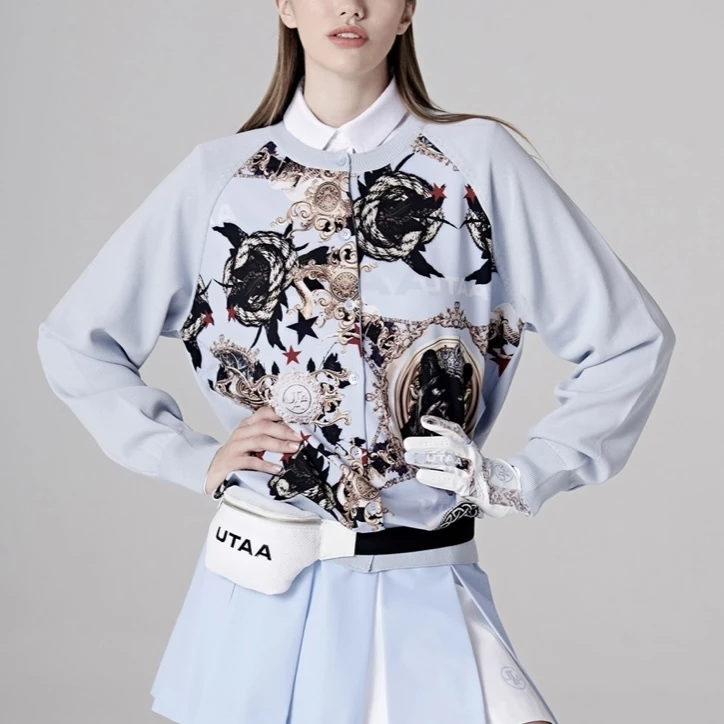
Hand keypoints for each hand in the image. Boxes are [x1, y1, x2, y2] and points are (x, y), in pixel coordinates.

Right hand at [203, 407, 301, 494]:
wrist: (213, 472)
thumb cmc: (238, 457)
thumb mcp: (252, 443)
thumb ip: (269, 437)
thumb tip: (296, 437)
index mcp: (248, 425)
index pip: (265, 413)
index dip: (281, 414)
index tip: (299, 419)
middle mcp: (241, 433)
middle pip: (265, 426)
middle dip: (285, 430)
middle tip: (300, 437)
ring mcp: (235, 447)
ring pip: (259, 440)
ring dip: (279, 444)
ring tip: (294, 449)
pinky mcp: (231, 462)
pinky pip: (250, 461)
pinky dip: (265, 464)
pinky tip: (277, 468)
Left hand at [402, 415, 531, 518]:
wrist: (504, 493)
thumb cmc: (478, 476)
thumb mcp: (466, 460)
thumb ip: (450, 453)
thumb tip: (422, 450)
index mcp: (469, 446)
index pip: (454, 431)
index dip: (439, 424)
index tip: (424, 420)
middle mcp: (471, 455)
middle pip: (447, 444)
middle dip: (426, 443)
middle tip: (408, 445)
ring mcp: (472, 470)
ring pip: (447, 460)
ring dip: (426, 459)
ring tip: (410, 458)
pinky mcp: (471, 487)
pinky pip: (450, 479)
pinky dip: (434, 476)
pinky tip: (421, 475)